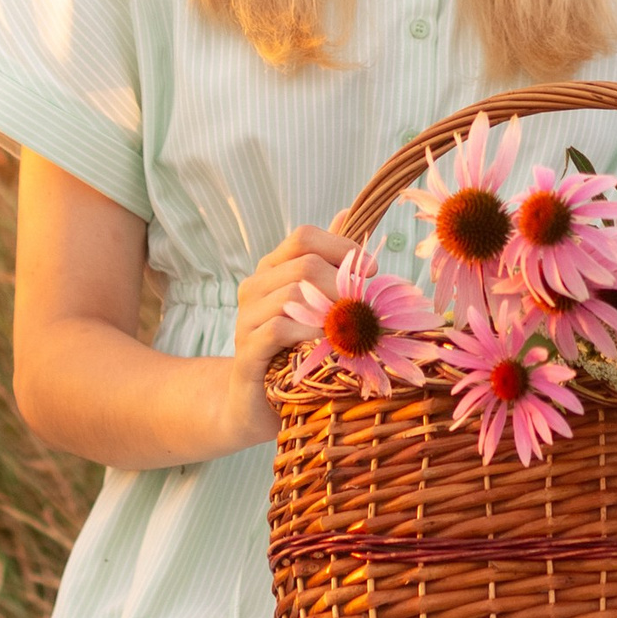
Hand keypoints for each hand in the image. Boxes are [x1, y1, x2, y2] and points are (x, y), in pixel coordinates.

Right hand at [218, 218, 353, 446]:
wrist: (252, 403)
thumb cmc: (294, 351)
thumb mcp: (314, 306)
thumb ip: (327, 262)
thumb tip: (344, 213)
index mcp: (272, 271)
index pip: (303, 237)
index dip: (341, 247)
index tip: (371, 271)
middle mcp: (254, 289)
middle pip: (303, 264)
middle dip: (341, 284)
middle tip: (363, 309)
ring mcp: (244, 321)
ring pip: (291, 295)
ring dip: (329, 313)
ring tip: (350, 331)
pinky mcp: (245, 354)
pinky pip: (276, 330)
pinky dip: (307, 334)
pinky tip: (325, 346)